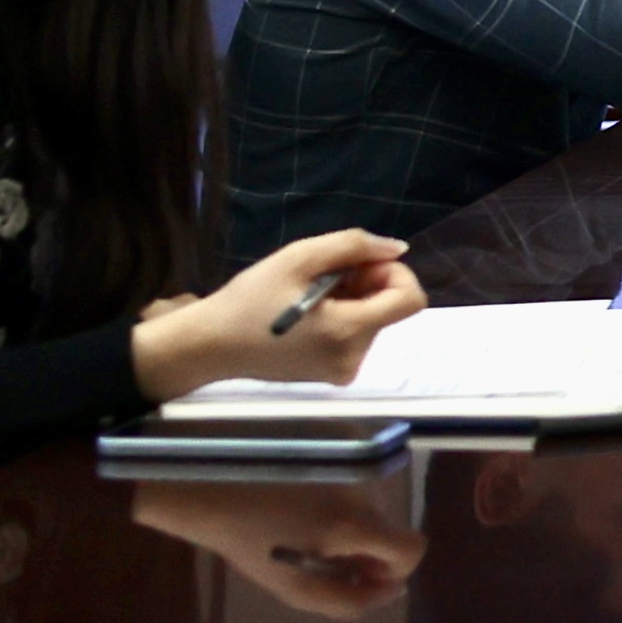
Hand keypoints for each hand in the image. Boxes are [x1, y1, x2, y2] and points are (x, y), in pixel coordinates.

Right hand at [130, 228, 422, 403]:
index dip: (394, 273)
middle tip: (323, 276)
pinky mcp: (332, 375)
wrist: (211, 346)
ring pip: (372, 319)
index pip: (410, 299)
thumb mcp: (298, 259)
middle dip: (366, 283)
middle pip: (389, 308)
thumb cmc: (250, 300)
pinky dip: (342, 317)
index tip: (359, 264)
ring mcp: (343, 371)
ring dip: (352, 299)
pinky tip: (308, 313)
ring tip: (309, 294)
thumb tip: (398, 249)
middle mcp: (354, 358)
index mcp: (348, 332)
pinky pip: (355, 336)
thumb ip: (354, 246)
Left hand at [131, 476, 425, 619]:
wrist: (209, 487)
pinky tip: (299, 512)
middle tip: (318, 559)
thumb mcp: (293, 588)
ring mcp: (350, 470)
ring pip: (369, 513)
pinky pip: (353, 493)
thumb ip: (348, 600)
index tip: (359, 577)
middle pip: (387, 532)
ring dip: (347, 532)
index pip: (412, 549)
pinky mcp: (337, 452)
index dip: (394, 571)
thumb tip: (392, 592)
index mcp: (353, 526)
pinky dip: (335, 509)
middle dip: (364, 553)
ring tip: (300, 533)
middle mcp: (362, 493)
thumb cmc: (248, 543)